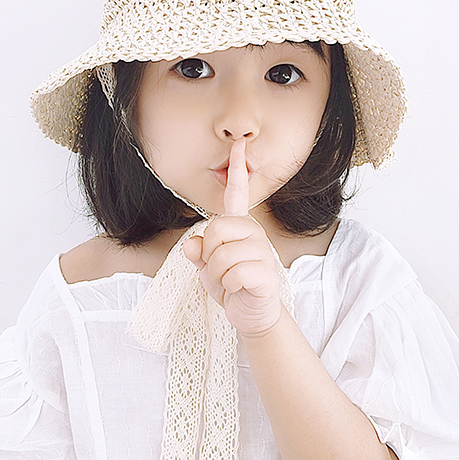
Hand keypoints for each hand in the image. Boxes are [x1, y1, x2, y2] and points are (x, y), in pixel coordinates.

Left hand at [183, 138, 283, 336]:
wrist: (252, 314)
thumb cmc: (231, 285)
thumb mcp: (207, 267)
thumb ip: (198, 253)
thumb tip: (192, 245)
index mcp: (239, 227)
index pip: (237, 194)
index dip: (236, 170)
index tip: (239, 145)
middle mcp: (254, 234)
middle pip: (215, 231)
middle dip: (208, 256)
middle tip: (219, 270)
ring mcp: (263, 253)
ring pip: (221, 257)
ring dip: (217, 276)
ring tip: (228, 283)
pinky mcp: (267, 275)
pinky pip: (234, 275)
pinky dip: (228, 287)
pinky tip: (238, 289)